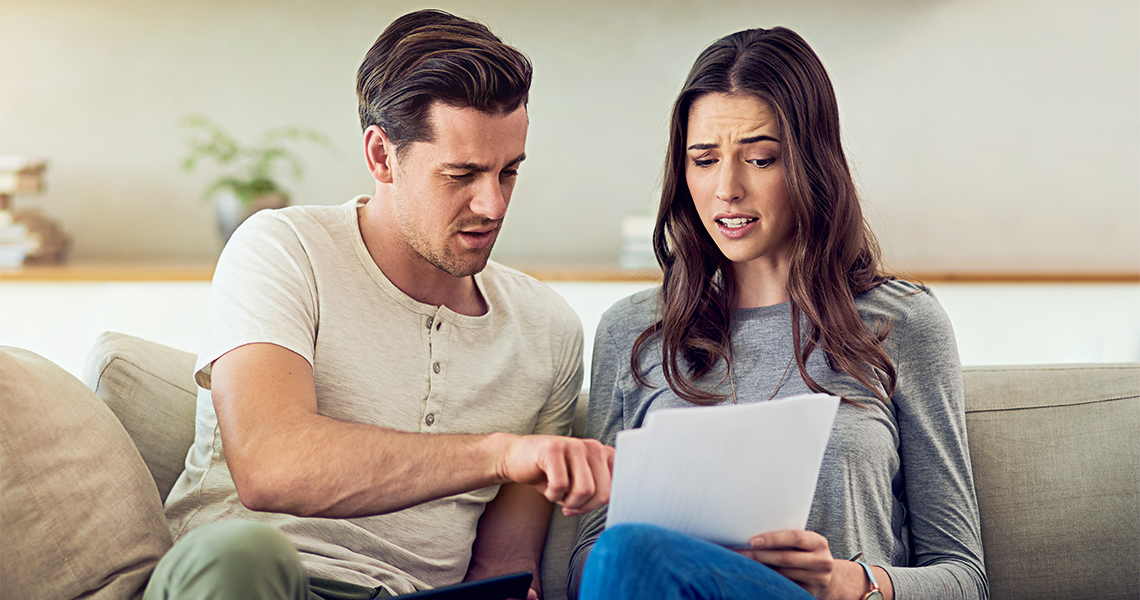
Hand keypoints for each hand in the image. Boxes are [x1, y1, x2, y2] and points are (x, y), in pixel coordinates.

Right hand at [496, 434, 613, 515]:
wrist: (516, 457)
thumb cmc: (551, 474)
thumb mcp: (580, 483)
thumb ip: (600, 491)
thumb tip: (617, 509)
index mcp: (604, 454)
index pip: (619, 487)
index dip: (601, 504)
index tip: (585, 505)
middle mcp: (593, 446)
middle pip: (603, 493)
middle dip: (584, 507)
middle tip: (569, 505)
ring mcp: (573, 445)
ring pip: (585, 490)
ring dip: (569, 502)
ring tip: (558, 495)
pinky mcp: (553, 449)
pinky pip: (561, 485)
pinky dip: (552, 495)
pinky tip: (546, 488)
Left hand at [737, 530, 838, 598]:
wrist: (829, 579)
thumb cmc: (807, 555)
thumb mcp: (805, 543)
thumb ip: (788, 539)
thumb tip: (753, 533)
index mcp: (819, 542)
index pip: (794, 537)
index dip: (772, 539)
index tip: (752, 541)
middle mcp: (822, 561)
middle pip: (785, 558)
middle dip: (759, 556)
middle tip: (738, 553)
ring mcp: (818, 580)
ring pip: (783, 575)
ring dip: (760, 570)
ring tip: (742, 565)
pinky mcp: (810, 594)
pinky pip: (785, 587)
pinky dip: (769, 582)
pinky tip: (755, 577)